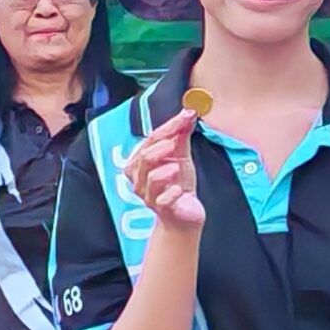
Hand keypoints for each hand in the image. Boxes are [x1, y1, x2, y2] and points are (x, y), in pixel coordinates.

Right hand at [123, 109, 203, 230]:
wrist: (184, 215)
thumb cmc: (178, 184)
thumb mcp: (181, 156)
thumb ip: (181, 135)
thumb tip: (188, 113)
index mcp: (143, 162)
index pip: (151, 140)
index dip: (169, 127)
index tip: (187, 116)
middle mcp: (141, 178)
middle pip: (144, 158)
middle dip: (159, 148)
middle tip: (174, 142)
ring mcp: (150, 195)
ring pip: (150, 179)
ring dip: (163, 171)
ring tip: (176, 167)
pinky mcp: (163, 210)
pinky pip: (162, 201)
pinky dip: (170, 194)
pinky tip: (179, 190)